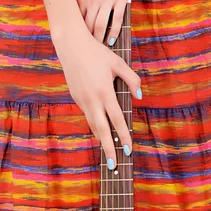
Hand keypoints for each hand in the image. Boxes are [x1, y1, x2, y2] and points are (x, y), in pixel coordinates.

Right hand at [53, 25, 141, 168]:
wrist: (71, 45)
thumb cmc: (97, 52)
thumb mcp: (118, 63)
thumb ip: (131, 79)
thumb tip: (139, 96)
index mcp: (105, 92)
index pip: (117, 120)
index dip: (123, 136)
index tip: (128, 150)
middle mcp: (92, 100)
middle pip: (101, 130)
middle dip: (108, 149)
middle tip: (113, 166)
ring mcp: (82, 100)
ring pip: (92, 125)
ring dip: (100, 140)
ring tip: (108, 154)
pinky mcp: (76, 97)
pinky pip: (87, 115)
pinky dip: (94, 125)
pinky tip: (100, 132)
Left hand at [72, 0, 133, 45]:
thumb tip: (68, 4)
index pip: (75, 19)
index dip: (74, 32)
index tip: (72, 42)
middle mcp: (93, 0)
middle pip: (87, 26)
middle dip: (85, 40)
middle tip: (83, 51)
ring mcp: (108, 0)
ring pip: (101, 26)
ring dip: (99, 40)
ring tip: (98, 49)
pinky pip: (117, 20)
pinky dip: (114, 32)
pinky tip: (111, 40)